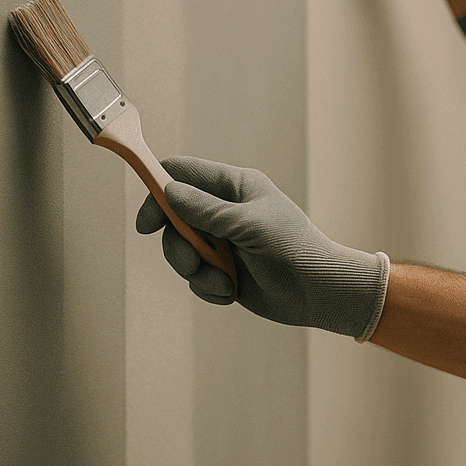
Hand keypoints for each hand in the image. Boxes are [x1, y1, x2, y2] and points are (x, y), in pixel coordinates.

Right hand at [137, 155, 389, 339]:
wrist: (319, 291)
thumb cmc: (293, 248)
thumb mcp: (248, 225)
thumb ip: (206, 210)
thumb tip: (169, 190)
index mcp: (235, 186)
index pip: (183, 173)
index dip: (157, 190)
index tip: (146, 223)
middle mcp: (225, 210)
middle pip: (172, 218)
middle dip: (178, 245)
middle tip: (193, 262)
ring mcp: (223, 240)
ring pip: (181, 250)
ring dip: (196, 271)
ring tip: (223, 282)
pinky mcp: (223, 269)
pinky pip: (195, 276)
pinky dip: (208, 287)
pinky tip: (231, 292)